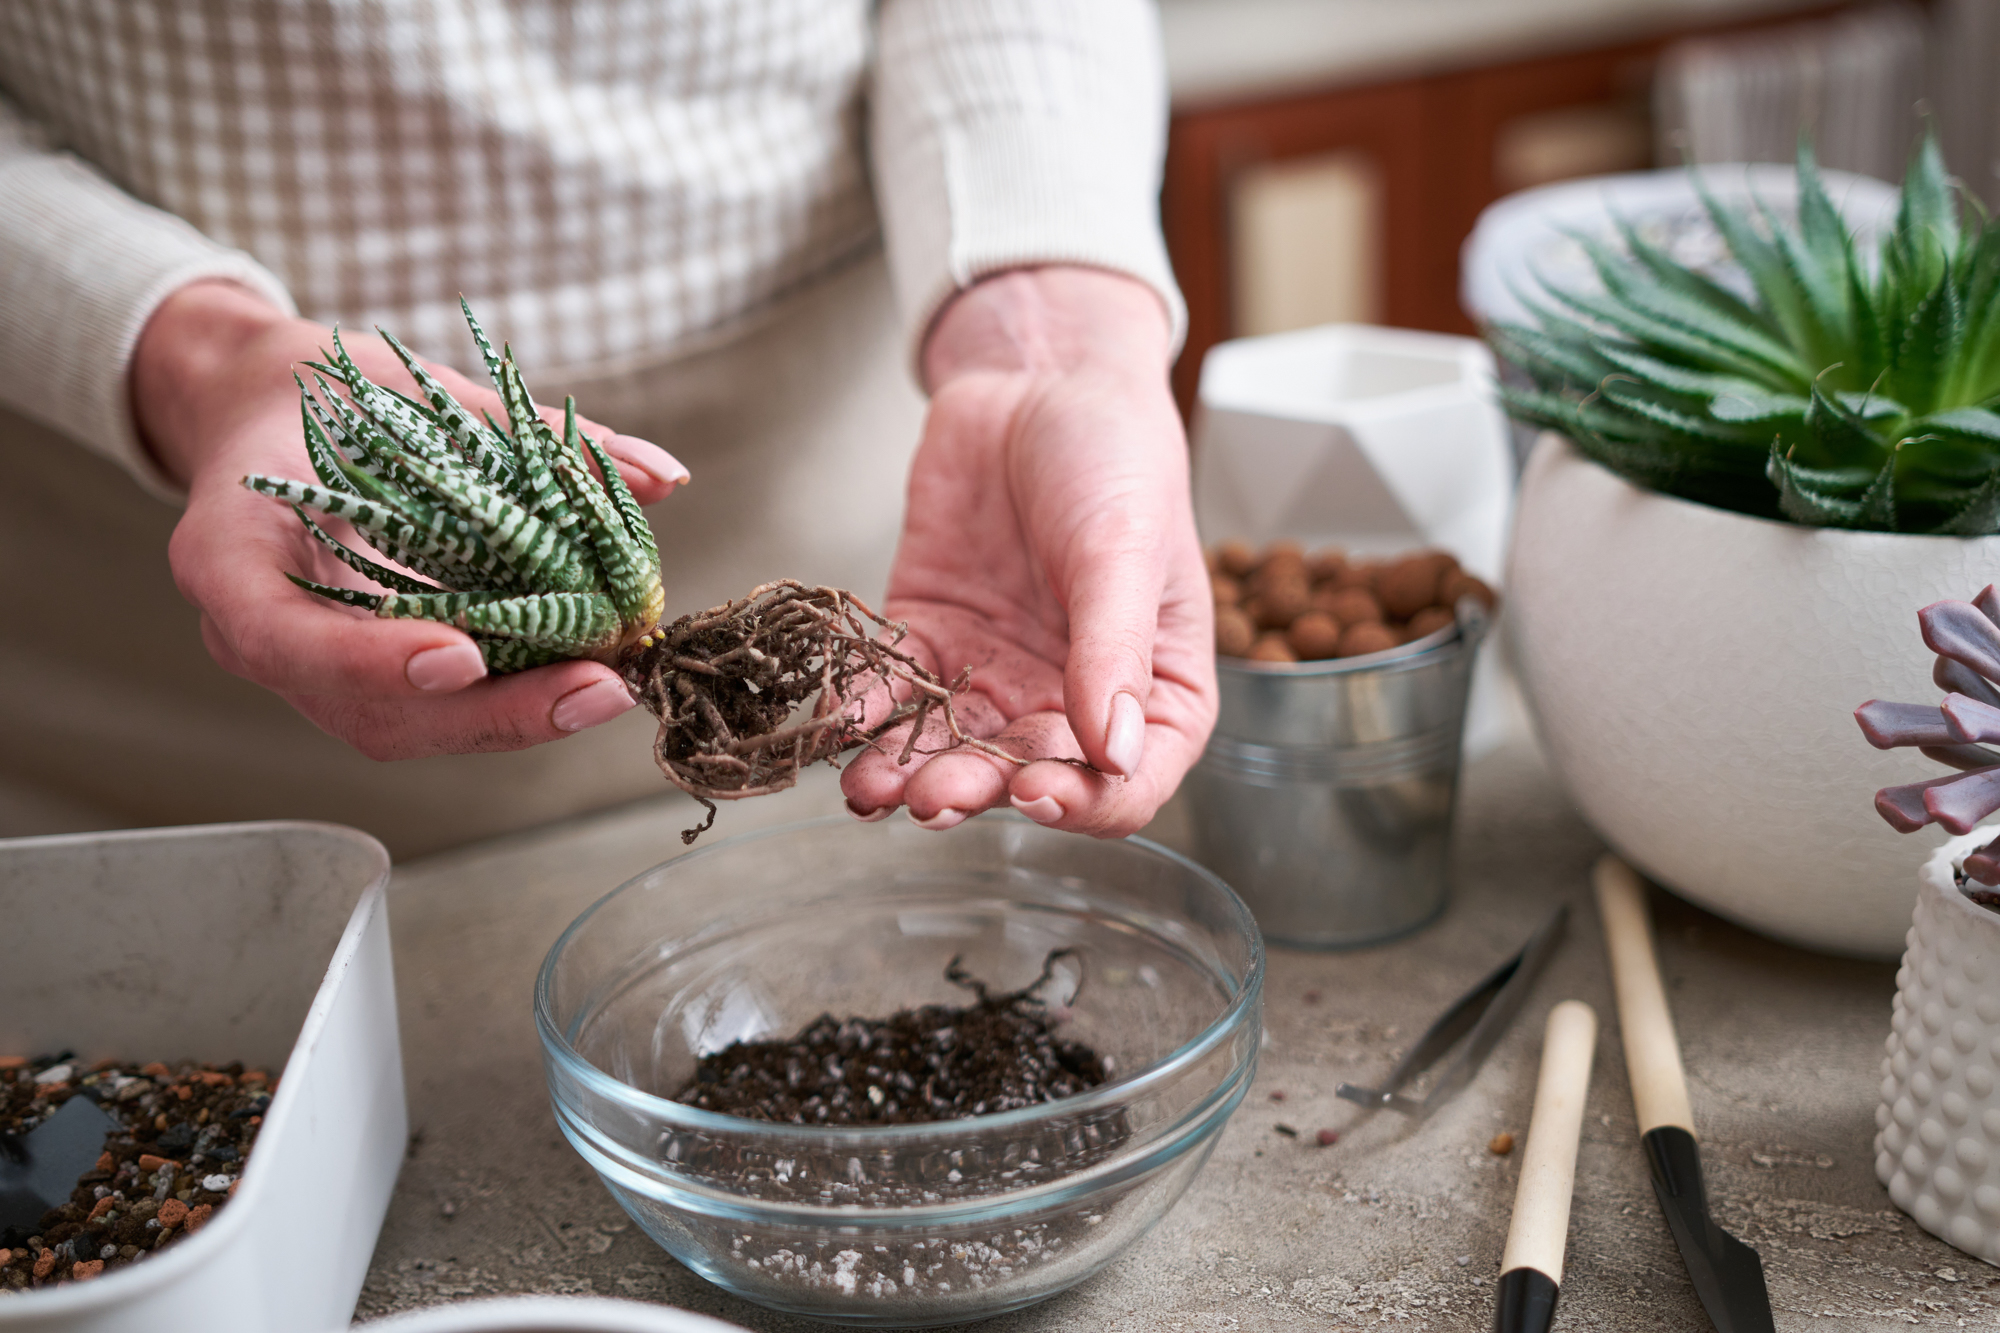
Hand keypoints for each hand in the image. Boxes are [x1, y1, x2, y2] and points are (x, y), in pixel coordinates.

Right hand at [133, 280, 689, 758]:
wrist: (274, 412)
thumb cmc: (332, 394)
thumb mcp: (413, 386)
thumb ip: (532, 433)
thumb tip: (664, 475)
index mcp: (226, 550)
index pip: (276, 633)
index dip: (366, 659)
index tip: (460, 654)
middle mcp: (258, 629)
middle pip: (365, 711)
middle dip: (490, 711)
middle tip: (595, 687)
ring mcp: (309, 666)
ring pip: (408, 727)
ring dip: (516, 717)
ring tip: (609, 686)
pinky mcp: (361, 677)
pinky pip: (435, 709)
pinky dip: (514, 695)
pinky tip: (588, 679)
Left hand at [840, 267, 1216, 836]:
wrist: (1039, 378)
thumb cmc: (1115, 459)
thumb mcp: (1126, 551)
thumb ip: (1115, 652)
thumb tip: (1115, 752)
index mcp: (1154, 695)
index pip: (1128, 784)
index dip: (1086, 806)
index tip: (1037, 795)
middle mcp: (1073, 702)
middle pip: (1025, 776)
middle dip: (975, 790)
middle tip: (932, 795)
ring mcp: (996, 674)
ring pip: (950, 747)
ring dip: (907, 772)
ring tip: (868, 788)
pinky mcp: (930, 639)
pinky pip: (893, 693)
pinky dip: (862, 712)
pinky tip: (835, 724)